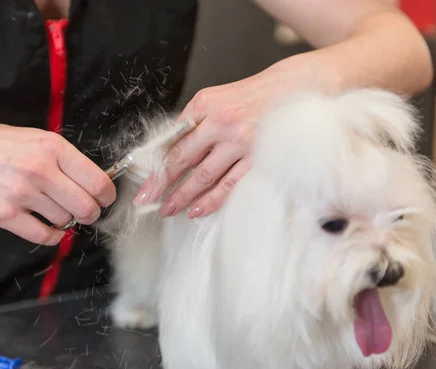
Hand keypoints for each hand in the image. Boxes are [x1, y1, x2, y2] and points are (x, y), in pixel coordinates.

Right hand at [0, 117, 115, 245]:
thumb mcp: (38, 140)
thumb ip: (67, 160)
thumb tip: (95, 183)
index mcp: (54, 148)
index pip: (98, 181)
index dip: (107, 196)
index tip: (105, 200)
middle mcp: (40, 170)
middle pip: (86, 206)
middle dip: (91, 214)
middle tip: (87, 212)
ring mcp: (21, 193)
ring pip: (65, 220)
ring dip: (67, 221)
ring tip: (58, 212)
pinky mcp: (4, 214)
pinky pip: (43, 236)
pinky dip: (53, 236)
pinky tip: (51, 229)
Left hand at [133, 67, 300, 218]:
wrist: (291, 91)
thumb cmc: (251, 97)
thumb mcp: (215, 99)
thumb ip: (193, 122)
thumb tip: (167, 150)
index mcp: (205, 105)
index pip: (172, 140)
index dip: (155, 163)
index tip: (144, 181)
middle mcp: (221, 122)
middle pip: (182, 159)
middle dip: (161, 184)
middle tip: (147, 201)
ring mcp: (240, 142)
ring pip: (203, 176)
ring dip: (182, 196)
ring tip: (168, 209)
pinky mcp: (257, 158)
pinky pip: (229, 185)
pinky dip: (211, 200)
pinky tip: (197, 210)